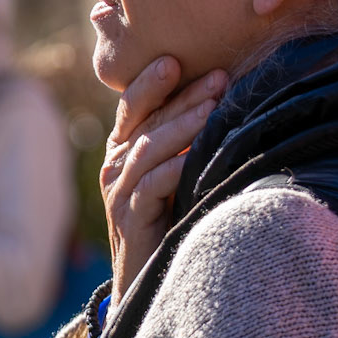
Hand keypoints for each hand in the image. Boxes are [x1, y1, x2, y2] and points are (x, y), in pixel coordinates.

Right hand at [101, 58, 227, 304]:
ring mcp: (119, 191)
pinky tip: (192, 160)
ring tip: (213, 109)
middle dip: (184, 97)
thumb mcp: (171, 172)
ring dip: (182, 126)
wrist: (145, 278)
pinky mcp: (130, 218)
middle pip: (149, 120)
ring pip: (148, 148)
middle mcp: (115, 164)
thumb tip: (221, 96)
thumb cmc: (167, 216)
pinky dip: (172, 171)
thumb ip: (181, 140)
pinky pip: (150, 188)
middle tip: (218, 78)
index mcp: (123, 147)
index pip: (135, 104)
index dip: (152, 81)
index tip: (176, 59)